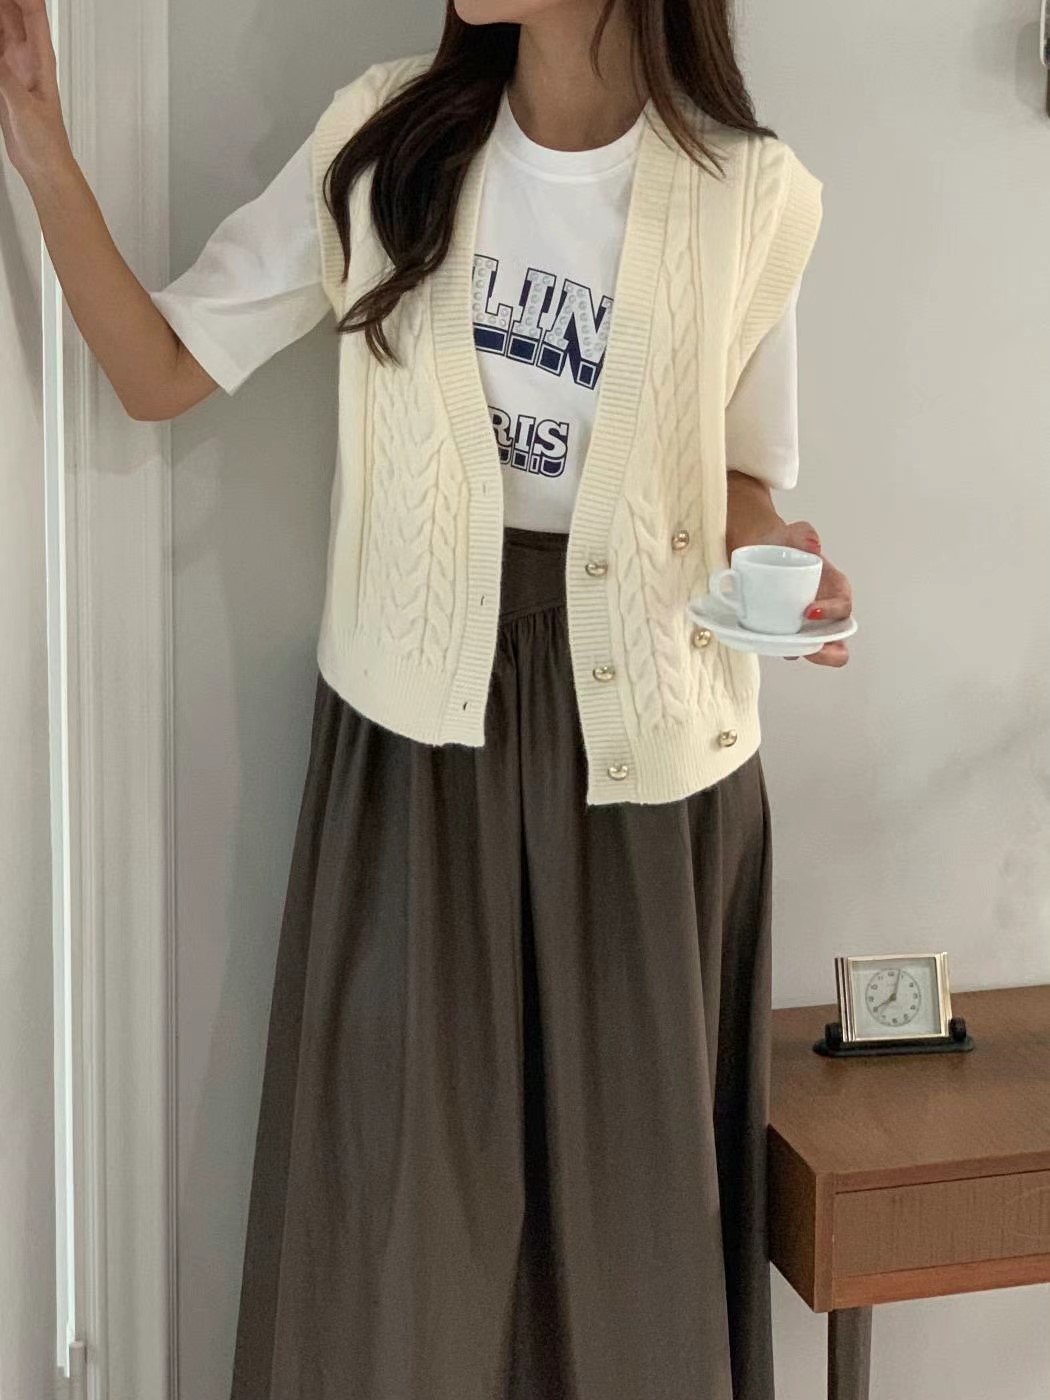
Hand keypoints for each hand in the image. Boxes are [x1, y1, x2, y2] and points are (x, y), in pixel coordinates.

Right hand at [0, 0, 71, 182]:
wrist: (44, 166)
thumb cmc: (48, 143)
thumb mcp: (24, 108)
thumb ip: (6, 80)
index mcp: (42, 60)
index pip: (32, 11)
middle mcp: (28, 58)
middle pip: (12, 13)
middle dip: (2, 1)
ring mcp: (14, 68)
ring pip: (0, 29)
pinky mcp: (3, 81)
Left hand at [743, 517, 852, 668]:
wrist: (757, 548)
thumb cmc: (784, 542)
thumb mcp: (797, 532)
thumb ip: (806, 534)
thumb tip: (813, 546)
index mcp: (835, 590)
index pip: (844, 608)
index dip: (832, 613)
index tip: (809, 611)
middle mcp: (825, 613)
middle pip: (838, 642)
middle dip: (830, 652)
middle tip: (812, 650)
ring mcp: (806, 626)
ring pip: (815, 651)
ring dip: (806, 655)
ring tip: (788, 651)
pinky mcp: (786, 632)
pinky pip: (789, 648)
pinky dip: (782, 651)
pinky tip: (768, 645)